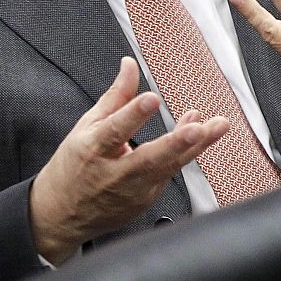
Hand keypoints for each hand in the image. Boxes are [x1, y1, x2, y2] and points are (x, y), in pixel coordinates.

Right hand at [29, 58, 227, 262]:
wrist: (62, 214)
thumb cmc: (73, 167)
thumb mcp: (87, 127)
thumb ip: (115, 97)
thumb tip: (129, 65)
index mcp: (94, 149)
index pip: (115, 130)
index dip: (133, 114)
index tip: (151, 98)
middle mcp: (115, 173)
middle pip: (149, 158)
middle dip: (175, 143)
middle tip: (197, 128)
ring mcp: (133, 191)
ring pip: (169, 168)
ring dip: (195, 147)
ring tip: (217, 126)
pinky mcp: (146, 200)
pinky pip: (170, 174)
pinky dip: (186, 154)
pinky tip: (200, 136)